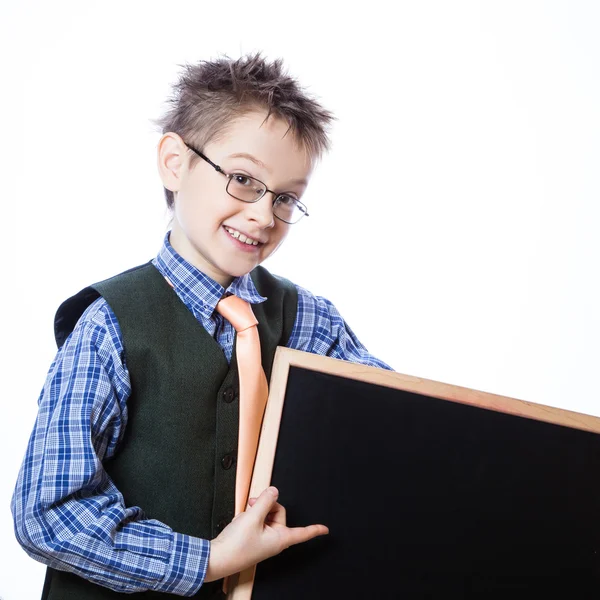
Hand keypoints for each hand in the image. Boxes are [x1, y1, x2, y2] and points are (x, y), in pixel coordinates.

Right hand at [204, 486, 327, 581]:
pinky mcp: (254, 538)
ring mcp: (264, 539)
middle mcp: (274, 540)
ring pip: (267, 515)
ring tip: (245, 515)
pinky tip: (241, 521)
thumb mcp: (253, 517)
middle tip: (254, 503)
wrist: (217, 558)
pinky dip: (250, 517)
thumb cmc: (236, 546)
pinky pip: (257, 521)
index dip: (315, 529)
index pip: (302, 533)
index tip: (326, 529)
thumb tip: (274, 491)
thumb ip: (266, 501)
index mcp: (280, 538)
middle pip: (279, 514)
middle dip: (267, 505)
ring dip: (256, 510)